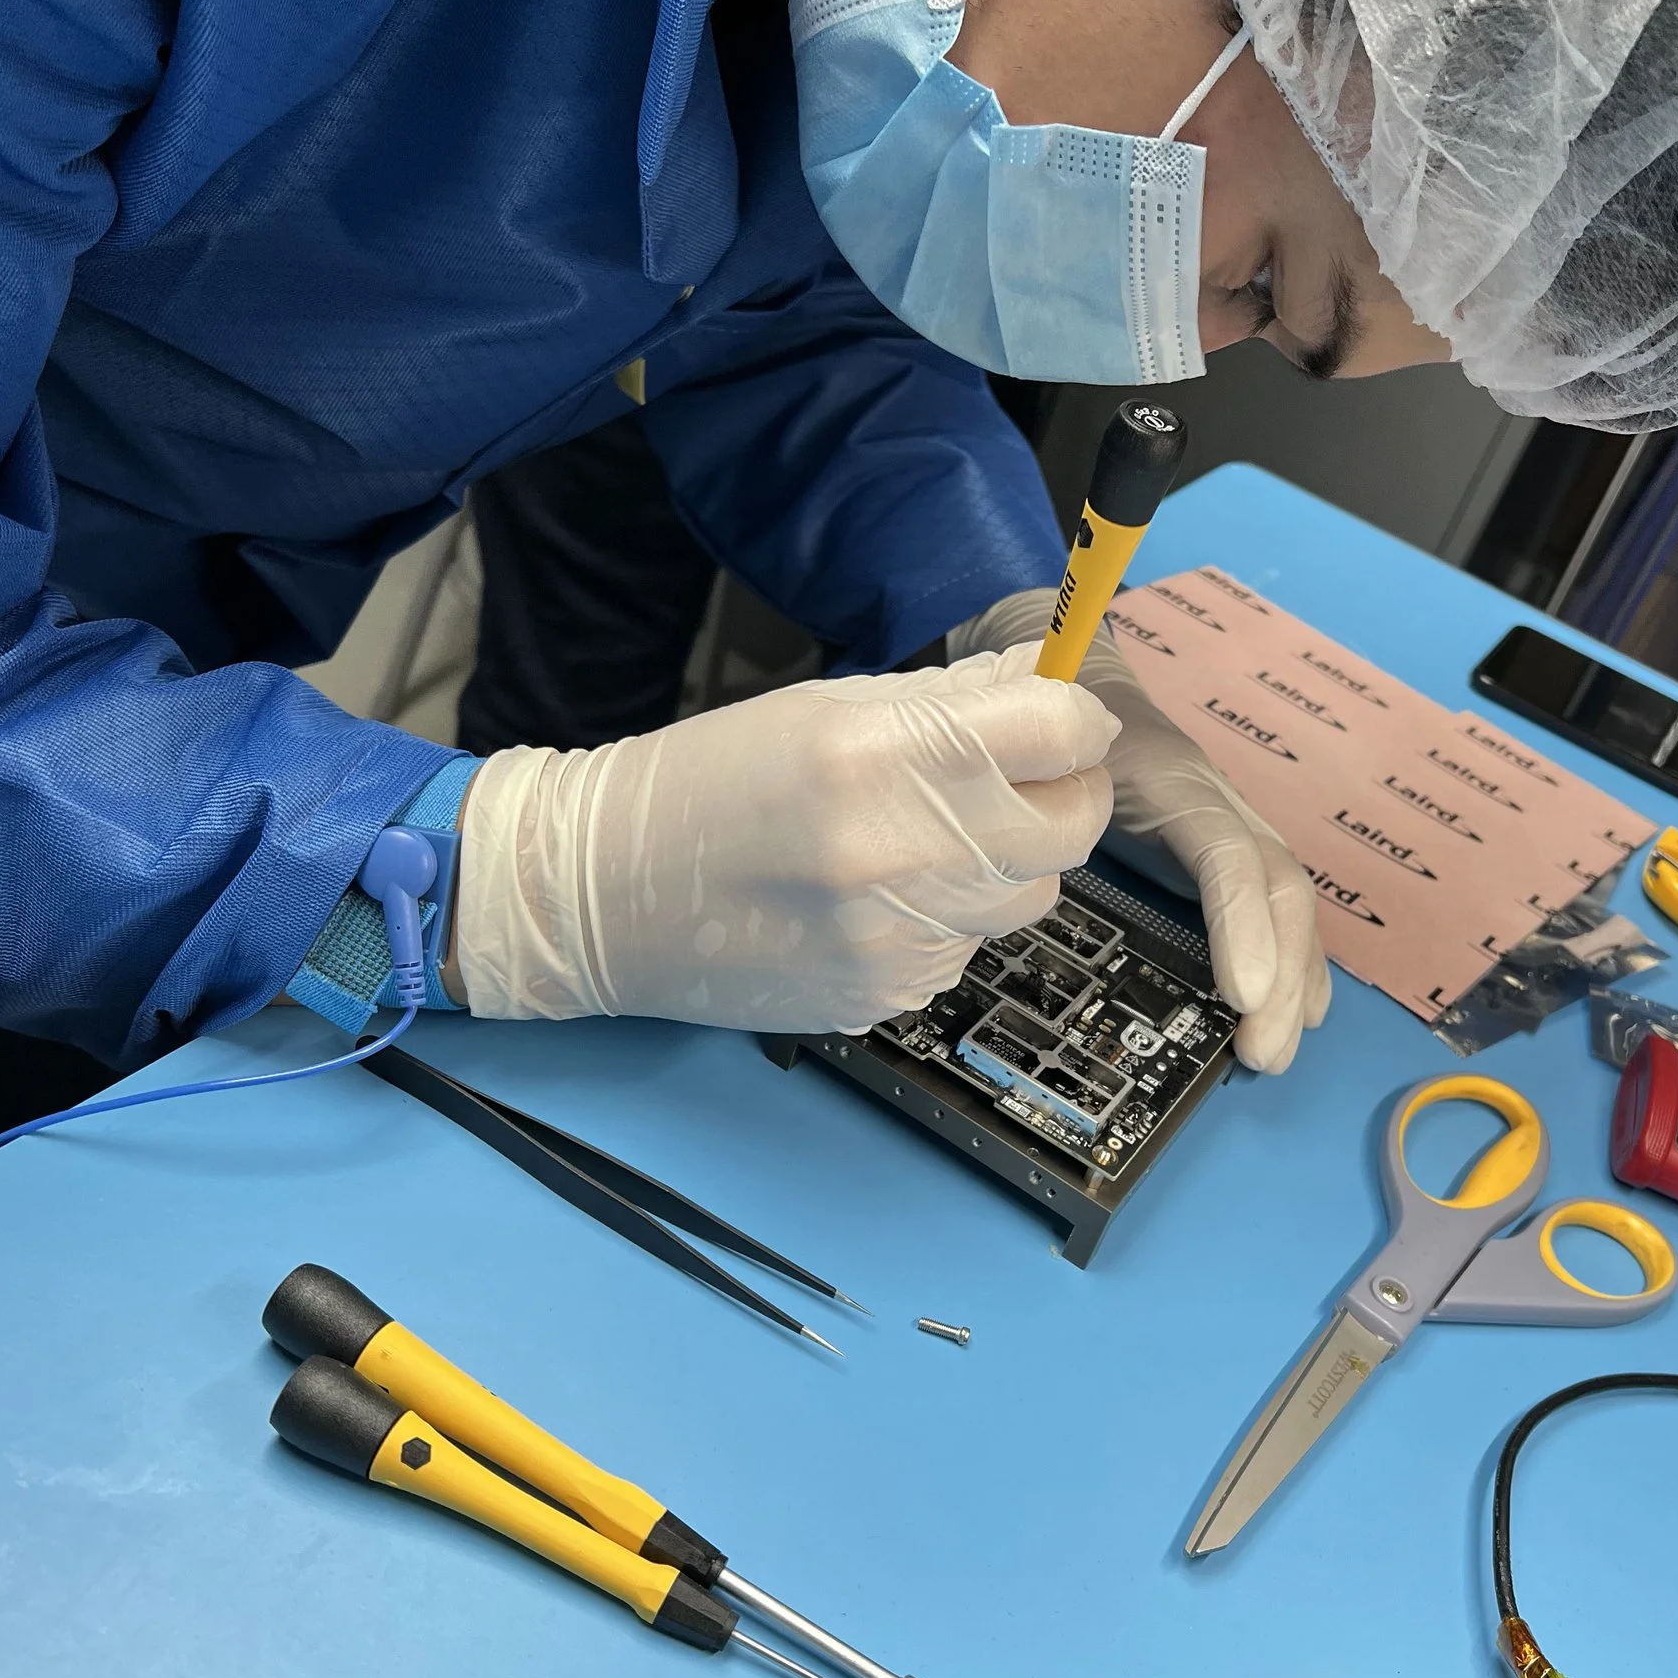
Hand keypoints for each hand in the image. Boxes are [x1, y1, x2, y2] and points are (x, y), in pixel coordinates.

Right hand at [449, 643, 1117, 1032]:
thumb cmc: (705, 783)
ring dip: (1005, 860)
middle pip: (1074, 824)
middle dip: (1063, 791)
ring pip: (1030, 893)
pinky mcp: (888, 997)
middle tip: (1016, 775)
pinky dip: (947, 918)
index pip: (1061, 734)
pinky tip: (876, 898)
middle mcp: (903, 853)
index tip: (1061, 717)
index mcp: (884, 756)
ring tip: (923, 838)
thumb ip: (949, 698)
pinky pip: (969, 948)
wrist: (601, 897)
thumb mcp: (824, 707)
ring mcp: (899, 938)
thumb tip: (1047, 680)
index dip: (1076, 719)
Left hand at [952, 590, 1329, 1070]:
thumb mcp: (1049, 755)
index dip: (1242, 924)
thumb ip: (1043, 799)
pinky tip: (1295, 1013)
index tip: (1244, 997)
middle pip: (1278, 888)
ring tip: (1274, 1052)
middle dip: (1283, 975)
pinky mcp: (1225, 852)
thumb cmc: (1060, 730)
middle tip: (1262, 1055)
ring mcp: (1232, 828)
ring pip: (1287, 903)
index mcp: (1177, 783)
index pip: (1230, 856)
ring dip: (1294, 981)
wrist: (1085, 681)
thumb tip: (1025, 866)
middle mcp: (1221, 806)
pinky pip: (1275, 908)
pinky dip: (1293, 965)